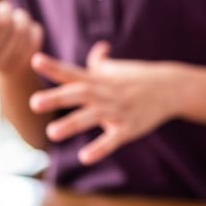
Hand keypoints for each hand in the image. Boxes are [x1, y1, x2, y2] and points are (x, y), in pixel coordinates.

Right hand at [0, 0, 42, 73]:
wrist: (3, 58)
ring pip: (20, 27)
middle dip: (4, 10)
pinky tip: (24, 29)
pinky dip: (30, 25)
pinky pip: (34, 32)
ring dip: (18, 16)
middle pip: (2, 23)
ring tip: (13, 17)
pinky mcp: (30, 58)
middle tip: (3, 9)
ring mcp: (9, 62)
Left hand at [29, 42, 180, 164]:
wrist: (171, 88)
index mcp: (97, 81)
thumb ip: (100, 62)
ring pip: (92, 117)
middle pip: (78, 94)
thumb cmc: (139, 78)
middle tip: (34, 103)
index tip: (35, 59)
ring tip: (51, 133)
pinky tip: (85, 157)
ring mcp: (117, 111)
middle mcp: (104, 94)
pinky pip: (113, 139)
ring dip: (71, 124)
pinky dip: (99, 148)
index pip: (72, 72)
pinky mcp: (129, 128)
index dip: (53, 67)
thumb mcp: (118, 69)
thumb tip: (99, 47)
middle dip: (56, 98)